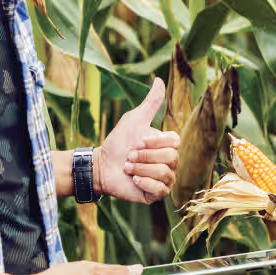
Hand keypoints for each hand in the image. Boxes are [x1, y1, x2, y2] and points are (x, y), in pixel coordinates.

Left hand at [95, 78, 180, 203]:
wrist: (102, 166)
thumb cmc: (118, 142)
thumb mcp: (134, 119)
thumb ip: (150, 103)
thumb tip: (159, 79)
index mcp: (168, 146)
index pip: (174, 142)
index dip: (155, 142)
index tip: (138, 140)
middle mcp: (170, 163)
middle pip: (171, 158)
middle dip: (145, 156)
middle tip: (129, 156)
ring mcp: (165, 180)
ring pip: (165, 173)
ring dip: (142, 169)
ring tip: (128, 167)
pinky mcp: (157, 195)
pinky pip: (161, 190)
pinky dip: (145, 183)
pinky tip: (134, 180)